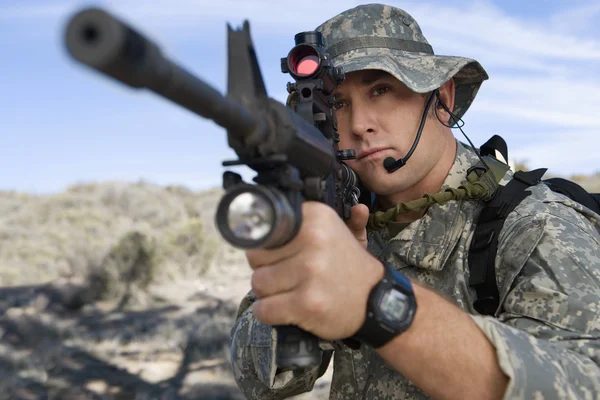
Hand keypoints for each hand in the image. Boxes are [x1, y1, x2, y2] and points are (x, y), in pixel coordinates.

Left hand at [246, 201, 383, 339]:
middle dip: (265, 269)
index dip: (267, 246)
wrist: (376, 302)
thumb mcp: (344, 234)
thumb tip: (336, 207)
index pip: (265, 230)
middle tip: (286, 276)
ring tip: (287, 292)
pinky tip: (283, 310)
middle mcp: (314, 241)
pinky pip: (264, 309)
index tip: (277, 255)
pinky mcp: (307, 303)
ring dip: (268, 293)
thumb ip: (322, 219)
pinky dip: (267, 313)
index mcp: (317, 218)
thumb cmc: (350, 268)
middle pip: (256, 257)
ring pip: (258, 283)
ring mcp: (310, 273)